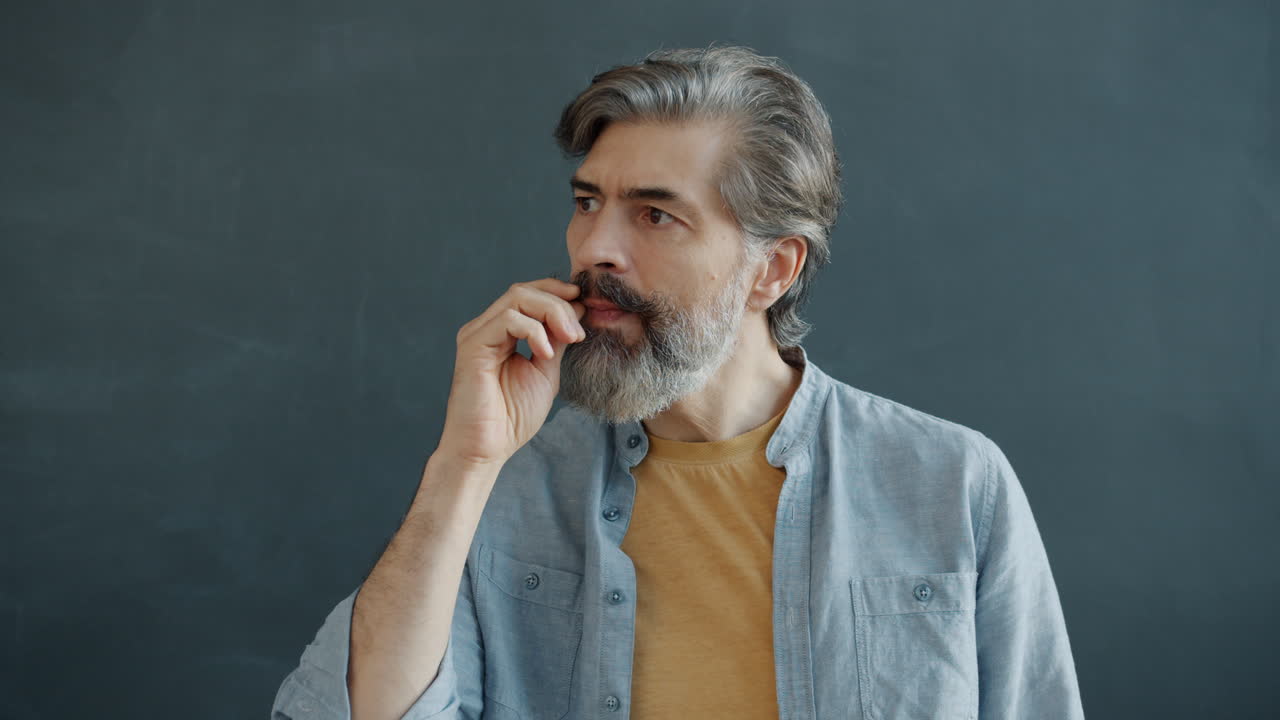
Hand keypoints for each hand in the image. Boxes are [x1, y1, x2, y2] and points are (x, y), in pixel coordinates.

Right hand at [435, 277, 587, 470]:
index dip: (558, 293)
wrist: (488, 448)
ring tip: (569, 338)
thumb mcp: (546, 372)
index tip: (585, 306)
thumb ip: (556, 341)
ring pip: (517, 297)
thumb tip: (575, 311)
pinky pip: (507, 319)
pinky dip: (534, 331)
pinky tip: (546, 354)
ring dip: (552, 313)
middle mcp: (487, 328)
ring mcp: (478, 334)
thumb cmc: (512, 418)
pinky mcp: (473, 345)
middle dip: (559, 303)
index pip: (529, 295)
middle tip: (579, 330)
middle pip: (525, 290)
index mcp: (502, 333)